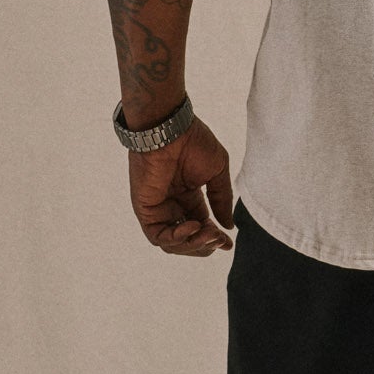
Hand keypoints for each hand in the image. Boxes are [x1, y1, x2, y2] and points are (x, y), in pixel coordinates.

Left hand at [126, 113, 235, 256]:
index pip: (200, 226)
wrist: (171, 129)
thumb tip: (228, 225)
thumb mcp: (216, 173)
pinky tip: (193, 227)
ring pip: (172, 244)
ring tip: (209, 234)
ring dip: (193, 245)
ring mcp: (157, 209)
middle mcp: (172, 205)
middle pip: (187, 240)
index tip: (228, 244)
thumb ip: (221, 200)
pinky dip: (177, 239)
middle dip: (205, 245)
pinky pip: (157, 236)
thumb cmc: (193, 142)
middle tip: (219, 239)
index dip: (214, 238)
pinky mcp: (145, 210)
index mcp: (188, 196)